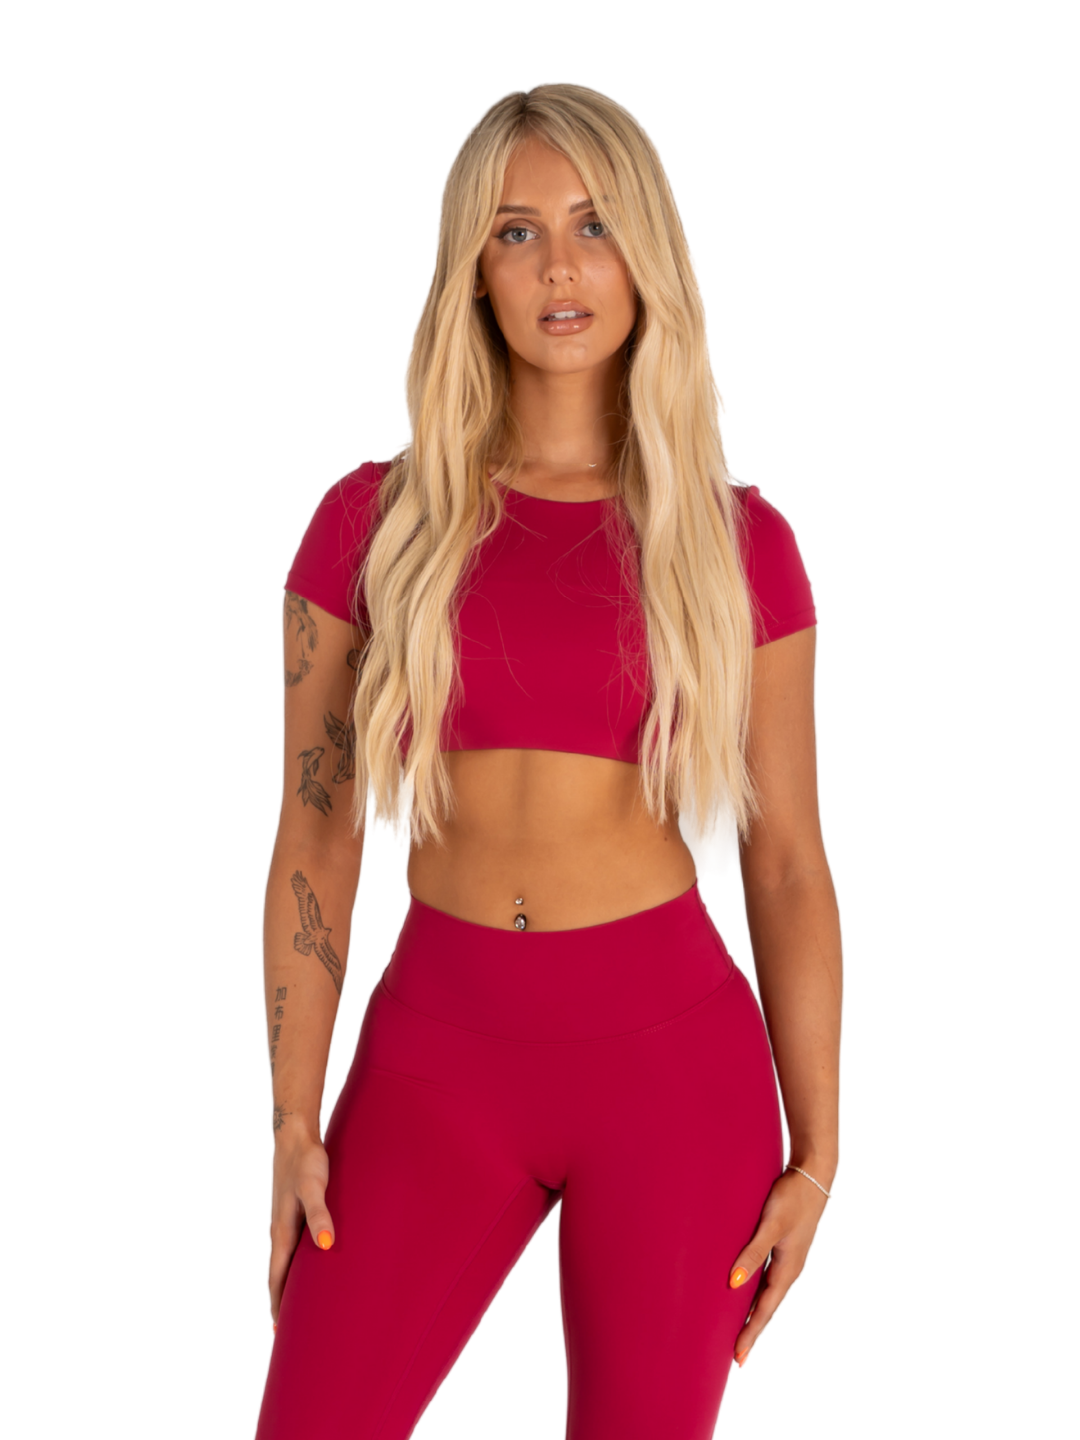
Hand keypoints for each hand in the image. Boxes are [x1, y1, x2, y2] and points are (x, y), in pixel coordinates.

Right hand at [269, 1130, 334, 1324]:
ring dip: (289, 1286)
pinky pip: (294, 1247)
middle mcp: (280, 1232)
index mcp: (281, 1233)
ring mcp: (286, 1222)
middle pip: (278, 1277)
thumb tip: (325, 1246)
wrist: (296, 1135)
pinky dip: (297, 1265)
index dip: (278, 1306)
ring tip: (300, 1307)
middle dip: (282, 1304)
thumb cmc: (305, 1161)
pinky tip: (310, 1266)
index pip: (276, 1279)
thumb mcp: (314, 1188)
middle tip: (291, 1332)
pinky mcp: (294, 1212)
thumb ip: (320, 1215)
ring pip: (286, 1263)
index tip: (280, 1334)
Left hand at [728, 1164, 830, 1364]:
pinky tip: (747, 1290)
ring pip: (767, 1293)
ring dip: (754, 1312)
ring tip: (739, 1330)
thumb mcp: (771, 1224)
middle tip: (737, 1355)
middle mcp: (789, 1268)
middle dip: (752, 1330)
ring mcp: (788, 1257)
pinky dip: (757, 1290)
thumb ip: (752, 1252)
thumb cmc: (792, 1197)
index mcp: (788, 1269)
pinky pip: (768, 1276)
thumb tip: (733, 1284)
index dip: (751, 1333)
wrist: (813, 1174)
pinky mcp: (784, 1244)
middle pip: (767, 1307)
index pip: (765, 1310)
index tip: (738, 1357)